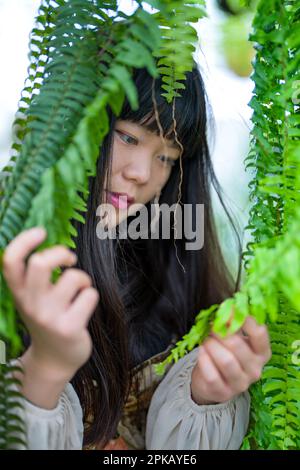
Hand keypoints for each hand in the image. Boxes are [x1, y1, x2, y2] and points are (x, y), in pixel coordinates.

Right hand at [2, 227, 99, 378]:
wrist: (54, 359)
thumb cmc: (48, 318)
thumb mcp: (32, 298)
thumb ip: (35, 275)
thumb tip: (54, 244)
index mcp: (19, 292)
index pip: (11, 261)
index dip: (24, 241)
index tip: (41, 232)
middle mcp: (31, 303)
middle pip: (40, 263)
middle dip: (61, 253)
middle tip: (69, 259)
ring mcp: (49, 317)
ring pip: (74, 277)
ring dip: (82, 279)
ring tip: (79, 290)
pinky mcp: (69, 327)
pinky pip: (90, 295)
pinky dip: (90, 296)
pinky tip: (83, 308)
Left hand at [190, 316, 271, 404]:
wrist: (212, 383)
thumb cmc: (225, 354)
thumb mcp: (234, 339)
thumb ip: (233, 325)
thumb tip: (227, 309)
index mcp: (262, 353)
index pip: (259, 334)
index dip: (244, 320)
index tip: (230, 310)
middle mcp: (255, 370)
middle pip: (237, 346)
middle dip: (220, 332)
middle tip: (212, 328)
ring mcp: (240, 384)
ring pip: (226, 361)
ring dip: (212, 345)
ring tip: (206, 340)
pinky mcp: (223, 393)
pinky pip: (212, 374)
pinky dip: (204, 360)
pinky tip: (202, 352)